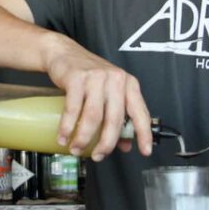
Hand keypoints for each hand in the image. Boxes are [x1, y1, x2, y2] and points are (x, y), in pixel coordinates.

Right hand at [42, 34, 152, 160]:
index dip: (143, 133)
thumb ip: (119, 117)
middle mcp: (115, 79)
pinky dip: (67, 126)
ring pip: (93, 116)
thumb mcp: (109, 93)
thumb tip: (125, 144)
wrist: (64, 53)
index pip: (140, 112)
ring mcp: (96, 78)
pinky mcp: (77, 78)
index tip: (145, 151)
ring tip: (76, 148)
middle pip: (114, 119)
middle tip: (98, 156)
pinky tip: (64, 136)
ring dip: (84, 137)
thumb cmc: (88, 75)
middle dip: (106, 143)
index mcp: (128, 84)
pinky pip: (73, 109)